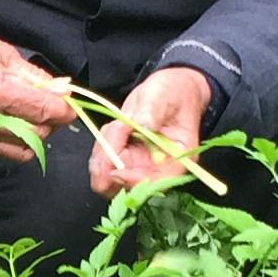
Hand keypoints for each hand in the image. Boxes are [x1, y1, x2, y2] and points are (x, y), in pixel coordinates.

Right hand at [0, 24, 77, 162]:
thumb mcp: (2, 52)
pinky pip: (3, 150)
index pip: (42, 111)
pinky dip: (15, 141)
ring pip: (22, 150)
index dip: (63, 111)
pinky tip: (12, 123)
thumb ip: (33, 75)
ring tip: (33, 117)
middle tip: (52, 107)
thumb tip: (60, 89)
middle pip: (37, 134)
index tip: (70, 107)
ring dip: (36, 135)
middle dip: (51, 122)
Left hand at [90, 66, 214, 197]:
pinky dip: (101, 146)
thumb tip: (142, 125)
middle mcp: (156, 169)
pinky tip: (114, 127)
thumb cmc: (173, 93)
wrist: (167, 89)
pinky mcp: (123, 159)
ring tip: (118, 124)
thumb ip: (152, 112)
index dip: (132, 182)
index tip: (114, 171)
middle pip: (124, 187)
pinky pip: (102, 163)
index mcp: (176, 160)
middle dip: (109, 164)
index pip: (155, 184)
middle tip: (113, 132)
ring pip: (107, 177)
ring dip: (103, 152)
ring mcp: (137, 166)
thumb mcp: (163, 96)